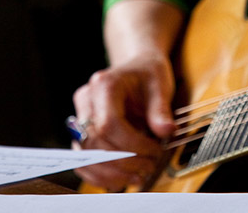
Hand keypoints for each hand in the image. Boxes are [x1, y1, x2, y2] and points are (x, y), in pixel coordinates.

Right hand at [71, 51, 176, 190]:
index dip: (132, 144)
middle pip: (95, 142)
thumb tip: (167, 132)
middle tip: (148, 167)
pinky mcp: (81, 131)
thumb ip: (161, 110)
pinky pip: (84, 159)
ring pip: (85, 155)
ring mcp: (79, 116)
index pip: (109, 124)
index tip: (154, 151)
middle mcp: (86, 100)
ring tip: (137, 178)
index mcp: (104, 85)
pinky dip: (100, 174)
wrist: (137, 67)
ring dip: (111, 173)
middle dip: (123, 162)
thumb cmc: (148, 73)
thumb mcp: (160, 85)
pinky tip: (121, 179)